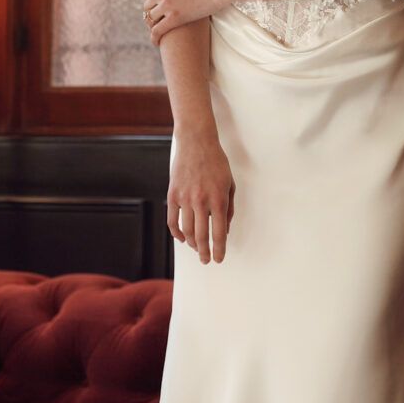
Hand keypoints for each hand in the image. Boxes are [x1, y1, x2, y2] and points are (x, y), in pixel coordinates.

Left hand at [142, 0, 223, 41]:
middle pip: (147, 5)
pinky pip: (158, 30)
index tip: (157, 5)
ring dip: (153, 24)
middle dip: (152, 11)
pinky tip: (155, 42)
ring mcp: (167, 5)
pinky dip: (154, 37)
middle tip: (159, 18)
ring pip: (151, 18)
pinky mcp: (175, 18)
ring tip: (158, 29)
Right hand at [168, 126, 234, 262]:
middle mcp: (201, 201)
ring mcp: (185, 198)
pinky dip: (176, 233)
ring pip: (186, 231)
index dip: (219, 250)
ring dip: (192, 244)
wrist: (196, 142)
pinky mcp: (173, 195)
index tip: (219, 259)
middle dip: (204, 252)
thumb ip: (229, 208)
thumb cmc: (217, 162)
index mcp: (218, 199)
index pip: (219, 233)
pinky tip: (182, 239)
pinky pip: (173, 220)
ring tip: (196, 248)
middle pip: (201, 236)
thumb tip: (225, 229)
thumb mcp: (230, 184)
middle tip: (206, 260)